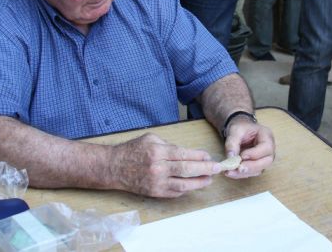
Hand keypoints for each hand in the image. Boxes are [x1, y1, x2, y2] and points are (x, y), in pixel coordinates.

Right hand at [107, 133, 221, 197]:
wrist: (114, 167)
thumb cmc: (132, 150)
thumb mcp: (150, 139)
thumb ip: (169, 145)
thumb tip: (188, 153)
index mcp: (158, 152)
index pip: (184, 155)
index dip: (199, 156)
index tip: (209, 156)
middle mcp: (158, 168)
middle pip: (187, 170)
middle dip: (205, 169)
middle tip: (217, 168)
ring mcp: (157, 183)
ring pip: (183, 184)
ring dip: (199, 182)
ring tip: (209, 179)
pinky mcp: (155, 193)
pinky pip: (175, 192)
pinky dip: (186, 188)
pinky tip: (193, 184)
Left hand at [223, 119, 274, 178]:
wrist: (240, 130)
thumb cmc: (240, 127)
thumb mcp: (235, 131)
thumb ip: (232, 143)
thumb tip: (231, 157)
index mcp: (267, 136)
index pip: (266, 148)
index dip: (255, 154)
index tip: (241, 156)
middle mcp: (269, 149)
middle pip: (266, 161)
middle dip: (252, 167)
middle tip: (238, 168)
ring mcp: (264, 158)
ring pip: (259, 169)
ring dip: (245, 173)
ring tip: (230, 172)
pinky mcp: (257, 165)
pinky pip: (252, 172)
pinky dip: (242, 174)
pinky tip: (231, 173)